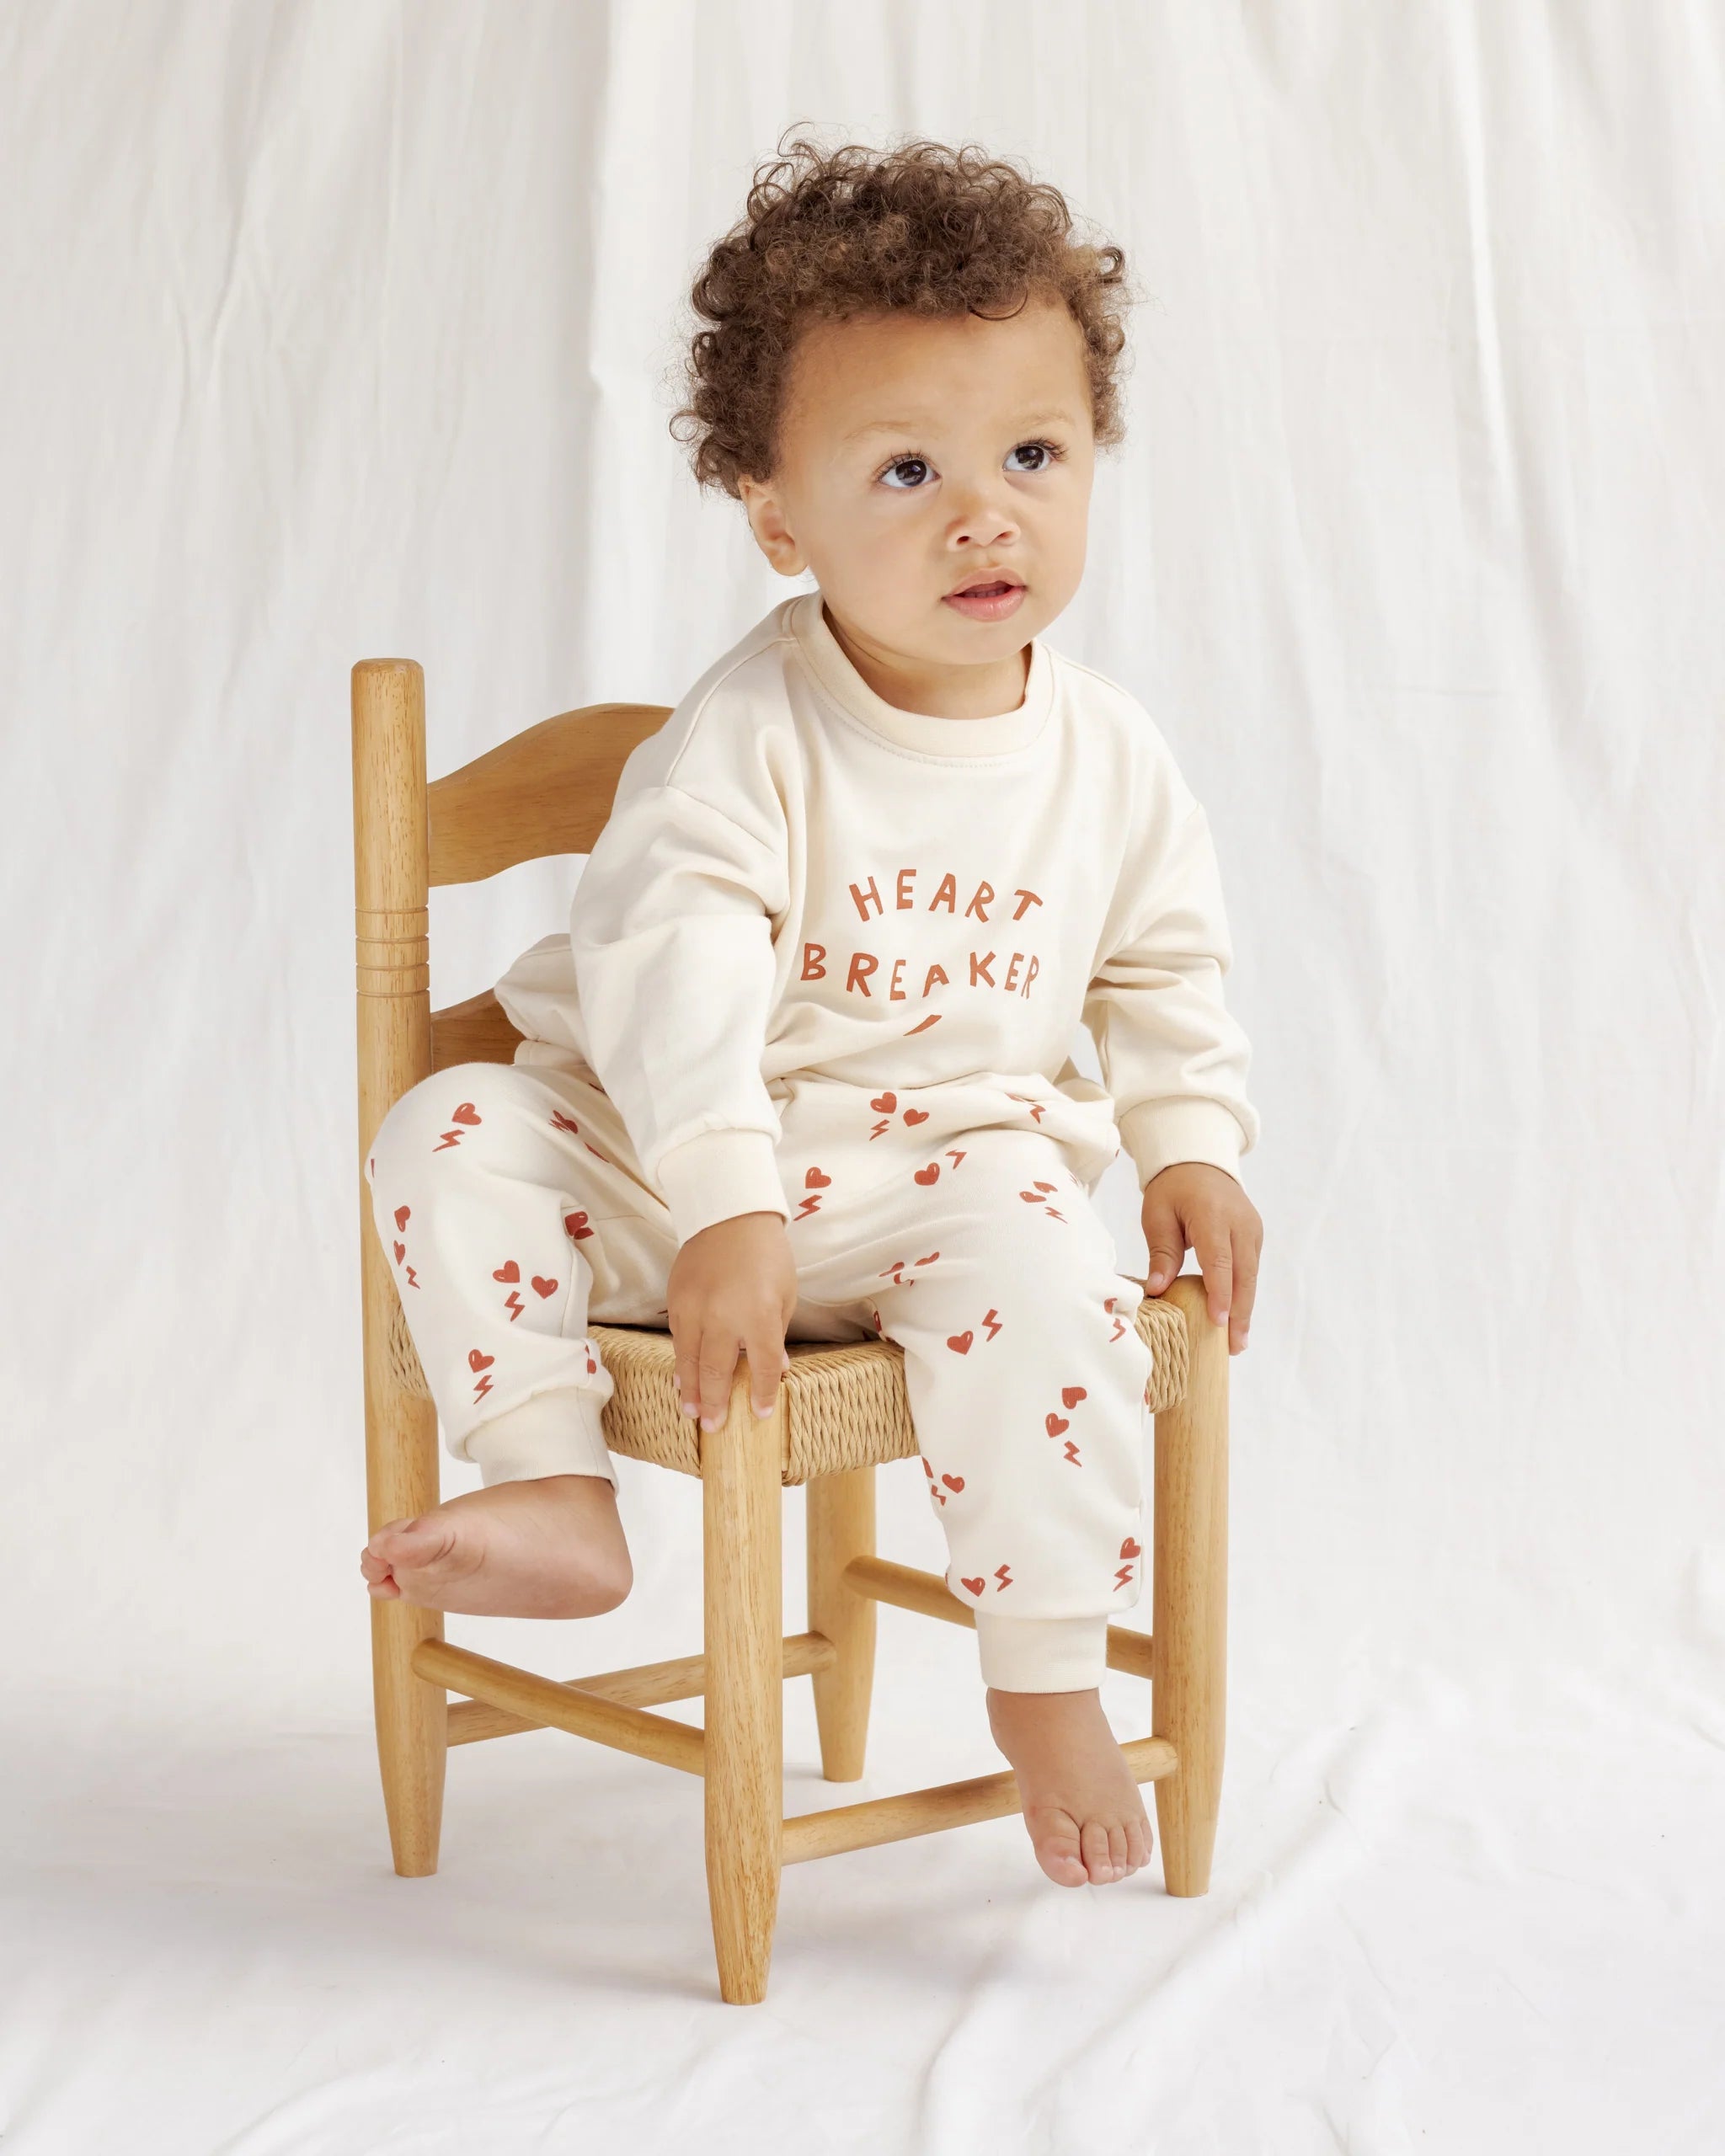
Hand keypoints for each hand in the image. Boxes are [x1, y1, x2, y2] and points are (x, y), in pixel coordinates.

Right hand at [667, 1211, 798, 1428]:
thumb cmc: (767, 1254)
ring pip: (690, 1360)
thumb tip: (776, 1369)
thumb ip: (776, 1334)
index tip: (759, 1414)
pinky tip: (682, 1380)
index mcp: (757, 1316)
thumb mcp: (785, 1294)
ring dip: (692, 1390)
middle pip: (717, 1371)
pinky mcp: (676, 1301)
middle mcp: (723, 1317)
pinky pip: (678, 1340)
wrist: (729, 1214)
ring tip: (693, 1413)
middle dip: (716, 1403)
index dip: (761, 1393)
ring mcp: (694, 1310)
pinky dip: (681, 1363)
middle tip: (714, 1427)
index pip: (761, 1366)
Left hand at [1141, 1162, 1261, 1355]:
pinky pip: (1251, 1269)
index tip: (1218, 1324)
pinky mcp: (1255, 1236)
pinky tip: (1237, 1318)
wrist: (1200, 1161)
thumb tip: (1158, 1290)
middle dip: (1239, 1313)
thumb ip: (1162, 1252)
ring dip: (1245, 1309)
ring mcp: (1252, 1230)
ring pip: (1251, 1276)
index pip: (1220, 1262)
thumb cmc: (1173, 1190)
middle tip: (1233, 1347)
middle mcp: (1240, 1224)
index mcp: (1213, 1216)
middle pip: (1243, 1275)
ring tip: (1237, 1342)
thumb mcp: (1158, 1215)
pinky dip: (1244, 1293)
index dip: (1219, 1295)